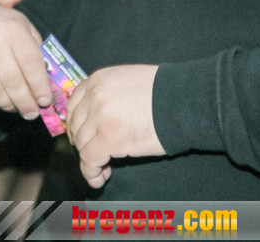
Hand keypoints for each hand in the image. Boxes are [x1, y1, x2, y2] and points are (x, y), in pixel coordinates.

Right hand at [0, 1, 53, 118]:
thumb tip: (46, 85)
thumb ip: (37, 53)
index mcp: (13, 28)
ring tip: (15, 108)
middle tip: (31, 113)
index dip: (39, 86)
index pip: (30, 62)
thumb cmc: (2, 26)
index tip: (45, 101)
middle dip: (24, 102)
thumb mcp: (25, 28)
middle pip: (11, 80)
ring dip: (7, 104)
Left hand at [66, 64, 164, 188]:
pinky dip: (91, 172)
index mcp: (97, 80)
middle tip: (95, 154)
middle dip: (83, 142)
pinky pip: (90, 159)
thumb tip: (97, 116)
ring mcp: (99, 116)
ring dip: (89, 159)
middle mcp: (94, 95)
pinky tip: (99, 179)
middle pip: (76, 125)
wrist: (185, 101)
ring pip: (82, 144)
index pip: (74, 104)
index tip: (83, 136)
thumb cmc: (165, 93)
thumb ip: (109, 94)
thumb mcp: (128, 81)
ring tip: (103, 168)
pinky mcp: (109, 137)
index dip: (77, 123)